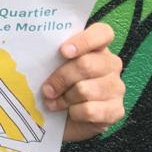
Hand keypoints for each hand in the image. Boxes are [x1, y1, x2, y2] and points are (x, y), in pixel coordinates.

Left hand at [42, 22, 124, 141]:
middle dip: (61, 78)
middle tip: (47, 89)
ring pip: (86, 90)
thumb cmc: (56, 86)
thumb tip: (35, 48)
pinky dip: (75, 113)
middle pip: (86, 65)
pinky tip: (70, 112)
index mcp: (97, 47)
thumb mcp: (51, 66)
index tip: (63, 51)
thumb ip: (50, 55)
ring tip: (54, 102)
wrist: (62, 118)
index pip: (102, 33)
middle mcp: (111, 64)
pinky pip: (91, 110)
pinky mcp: (117, 110)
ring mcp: (117, 87)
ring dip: (64, 98)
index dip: (84, 41)